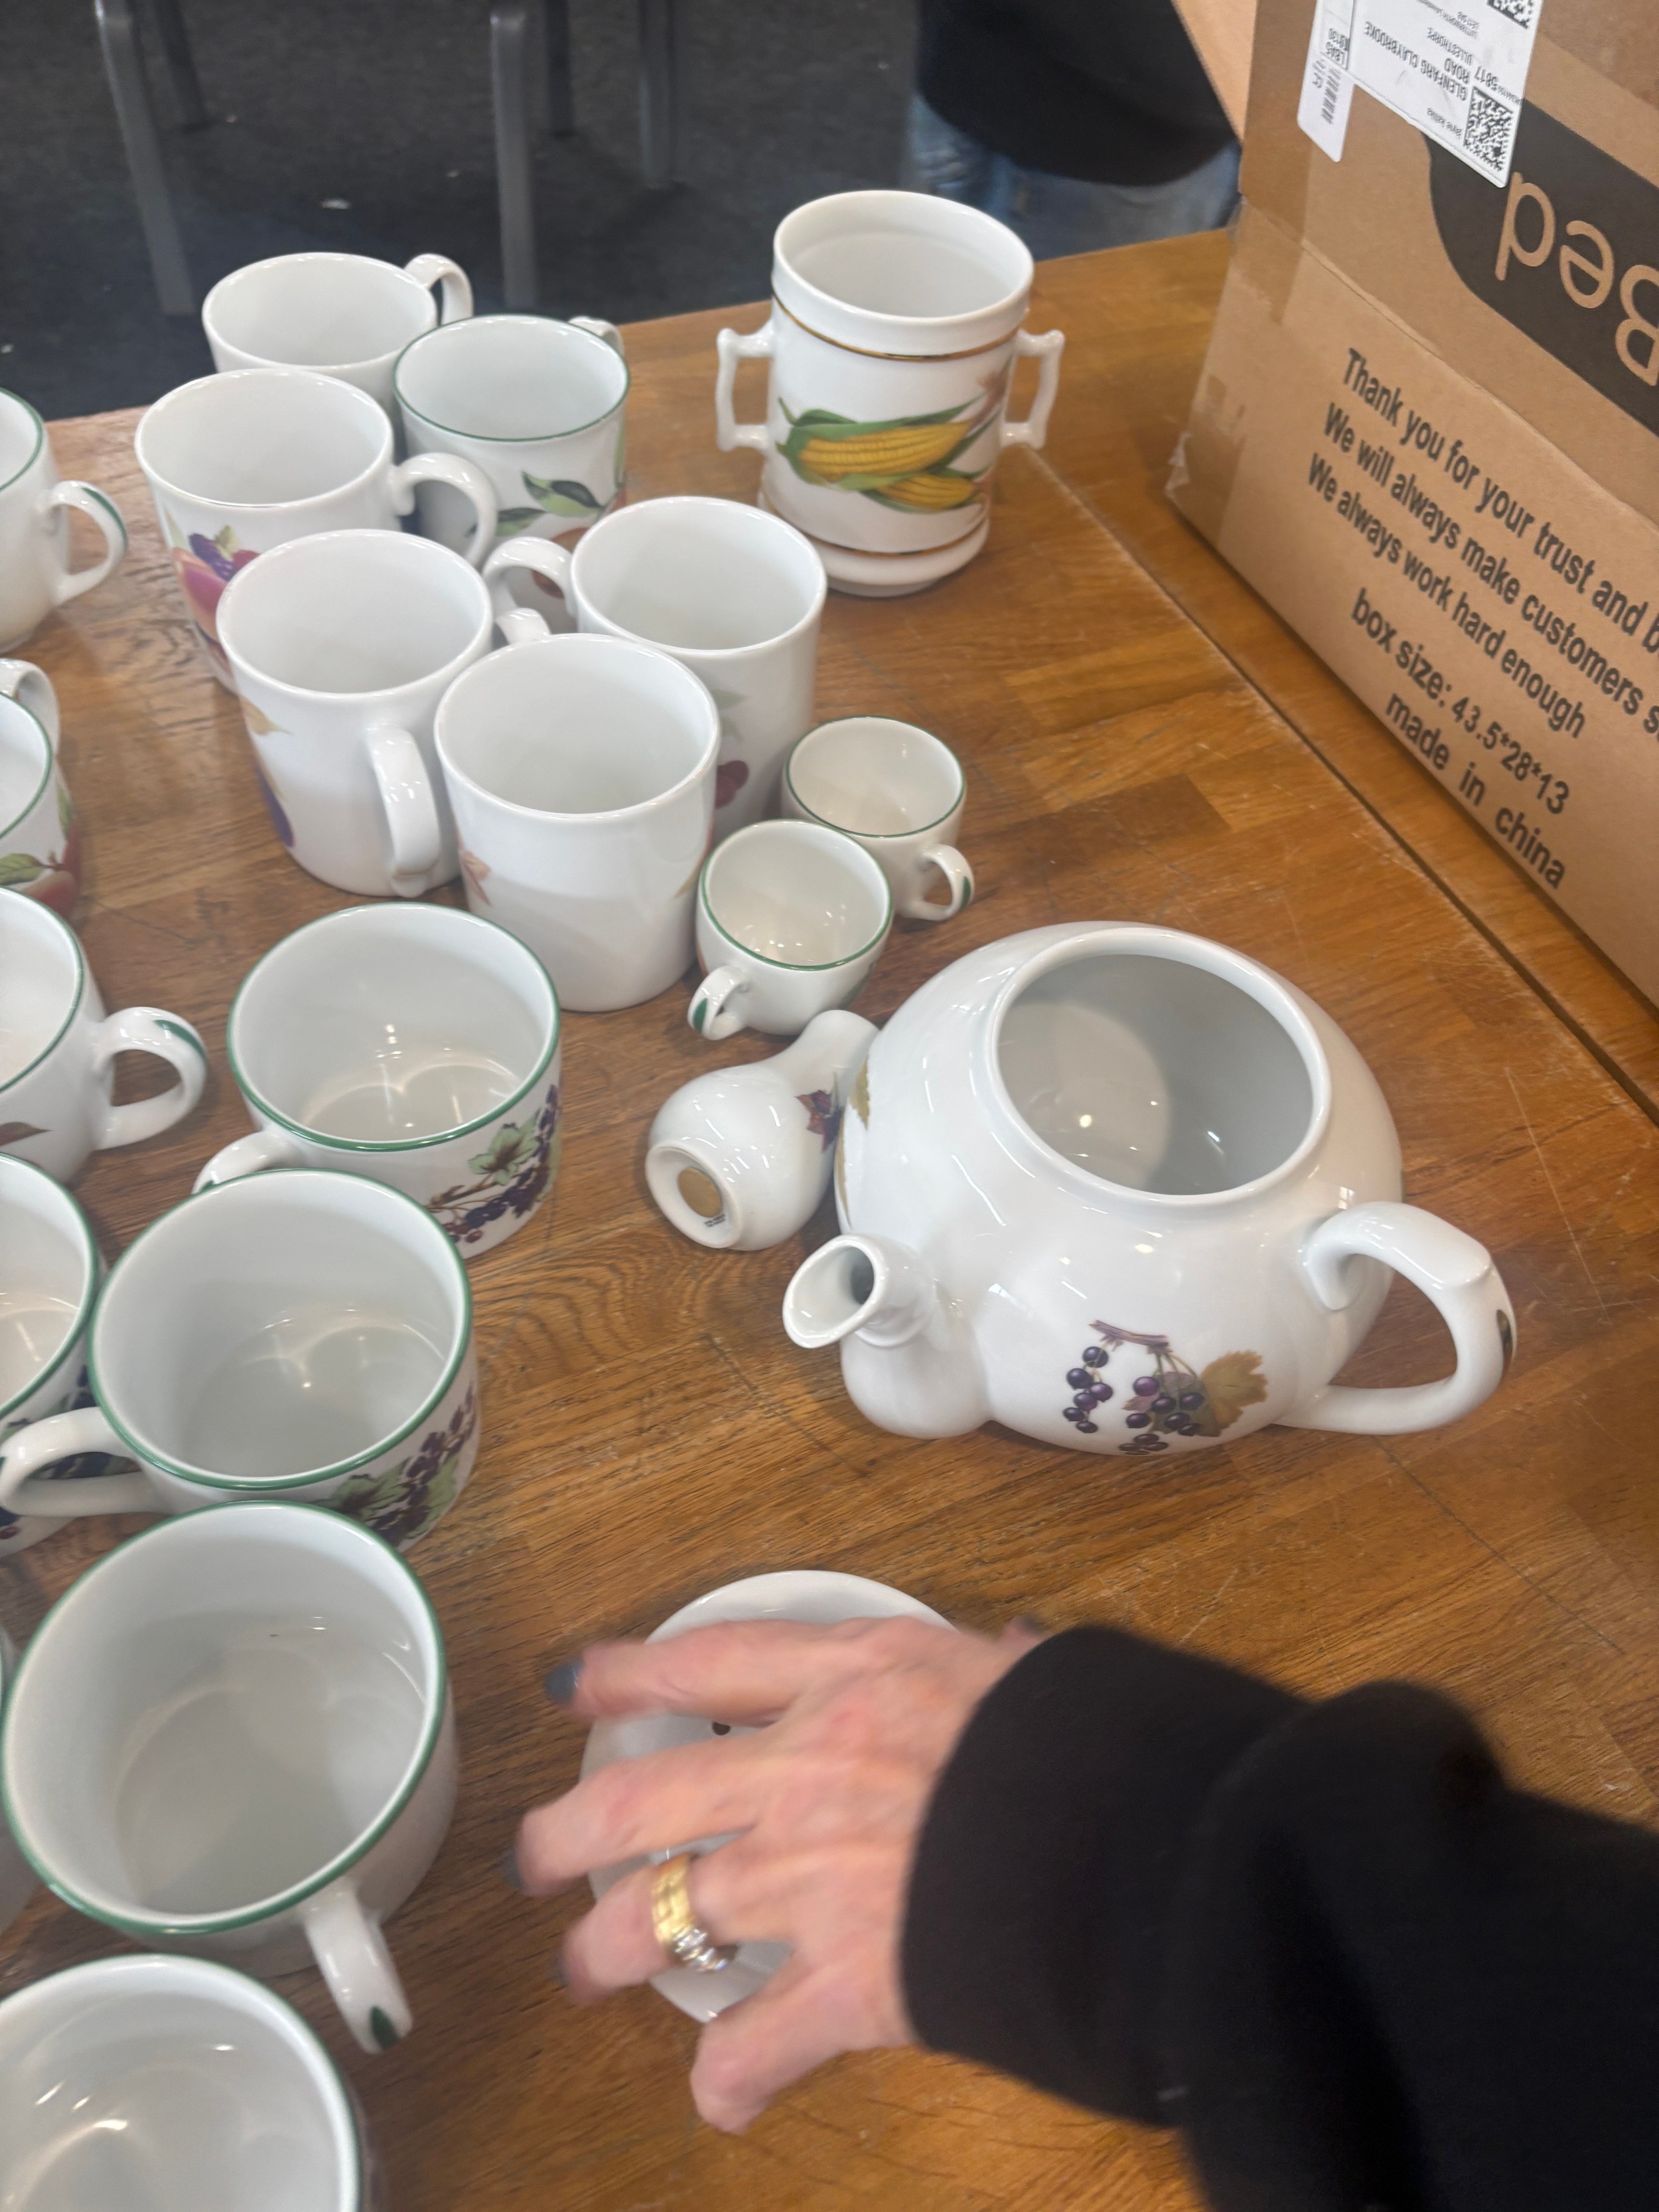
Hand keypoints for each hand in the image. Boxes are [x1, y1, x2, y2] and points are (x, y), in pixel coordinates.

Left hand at [515, 1614, 1042, 2130]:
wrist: (1136, 1840)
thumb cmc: (1093, 1742)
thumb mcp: (1026, 1672)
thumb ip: (991, 1666)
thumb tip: (1012, 1648)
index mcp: (855, 1679)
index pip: (710, 1662)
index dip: (630, 1673)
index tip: (576, 1683)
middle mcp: (807, 1769)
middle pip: (645, 1798)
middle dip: (571, 1830)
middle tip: (539, 1852)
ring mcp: (813, 1879)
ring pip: (661, 1919)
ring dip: (608, 1951)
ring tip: (583, 1969)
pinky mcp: (847, 1984)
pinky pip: (754, 2046)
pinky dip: (729, 2081)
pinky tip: (720, 2100)